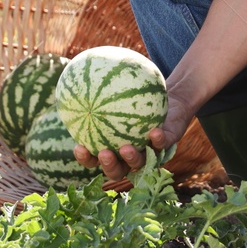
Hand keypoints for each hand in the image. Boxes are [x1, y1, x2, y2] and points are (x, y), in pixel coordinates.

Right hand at [72, 93, 198, 181]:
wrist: (170, 100)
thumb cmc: (138, 98)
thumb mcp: (118, 93)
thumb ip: (100, 93)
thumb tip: (76, 77)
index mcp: (114, 148)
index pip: (95, 159)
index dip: (86, 159)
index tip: (78, 147)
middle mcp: (130, 156)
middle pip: (117, 171)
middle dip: (109, 166)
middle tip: (103, 153)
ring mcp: (150, 153)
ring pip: (140, 163)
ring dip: (132, 158)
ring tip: (126, 148)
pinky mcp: (167, 146)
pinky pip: (162, 145)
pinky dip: (158, 140)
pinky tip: (154, 132)